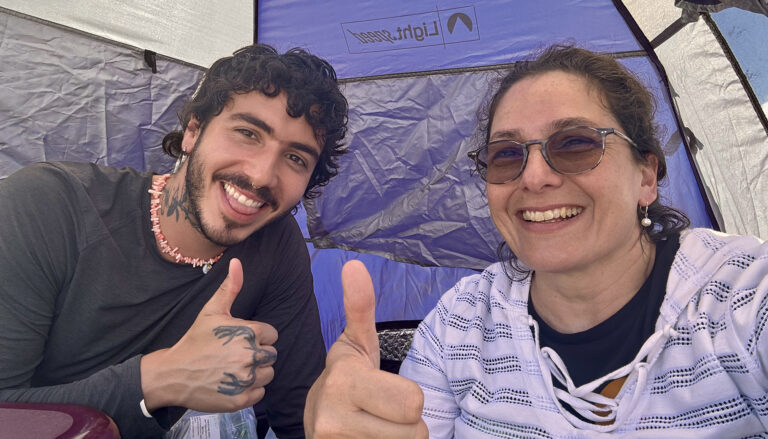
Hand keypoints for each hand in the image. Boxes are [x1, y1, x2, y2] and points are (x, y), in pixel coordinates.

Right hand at [141, 258, 277, 411]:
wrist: (173, 373)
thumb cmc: (194, 340)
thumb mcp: (211, 311)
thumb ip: (230, 287)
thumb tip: (237, 262)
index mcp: (248, 333)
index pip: (271, 335)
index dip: (257, 337)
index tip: (240, 340)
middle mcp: (250, 356)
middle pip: (271, 355)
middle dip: (258, 354)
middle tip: (235, 355)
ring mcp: (246, 379)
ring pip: (268, 374)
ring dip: (256, 372)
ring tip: (235, 369)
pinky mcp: (241, 399)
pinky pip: (260, 393)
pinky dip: (250, 390)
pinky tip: (233, 382)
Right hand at [304, 260, 427, 437]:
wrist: (316, 423)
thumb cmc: (346, 380)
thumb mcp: (355, 344)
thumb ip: (360, 307)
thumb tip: (354, 264)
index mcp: (344, 381)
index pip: (414, 403)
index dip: (410, 400)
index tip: (386, 392)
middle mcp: (333, 419)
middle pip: (415, 432)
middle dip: (408, 425)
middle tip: (385, 414)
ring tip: (375, 428)